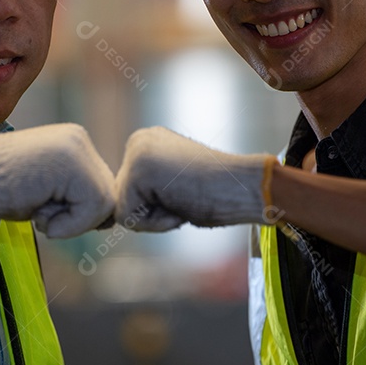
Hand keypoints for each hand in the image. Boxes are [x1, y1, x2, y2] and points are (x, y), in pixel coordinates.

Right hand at [0, 123, 114, 237]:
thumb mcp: (46, 190)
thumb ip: (77, 196)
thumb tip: (110, 219)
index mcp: (72, 140)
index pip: (100, 186)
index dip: (80, 212)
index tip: (46, 210)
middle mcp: (78, 138)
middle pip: (106, 194)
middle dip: (78, 216)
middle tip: (41, 211)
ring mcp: (77, 148)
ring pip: (104, 203)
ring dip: (72, 222)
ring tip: (38, 210)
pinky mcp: (72, 165)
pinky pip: (94, 209)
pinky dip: (69, 225)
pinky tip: (39, 214)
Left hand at [114, 126, 277, 230]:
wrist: (245, 187)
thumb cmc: (219, 192)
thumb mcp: (174, 183)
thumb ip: (149, 188)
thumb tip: (120, 212)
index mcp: (146, 142)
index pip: (129, 192)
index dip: (157, 206)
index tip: (186, 191)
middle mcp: (137, 141)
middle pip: (123, 200)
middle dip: (153, 212)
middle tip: (187, 196)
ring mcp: (136, 154)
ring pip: (124, 211)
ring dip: (156, 219)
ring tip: (184, 198)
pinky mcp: (138, 172)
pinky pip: (130, 218)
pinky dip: (157, 223)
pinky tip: (181, 202)